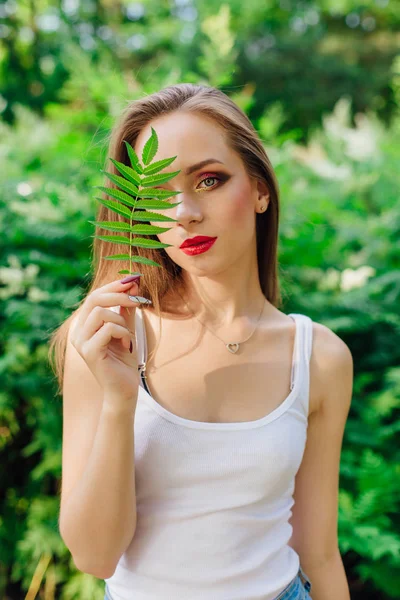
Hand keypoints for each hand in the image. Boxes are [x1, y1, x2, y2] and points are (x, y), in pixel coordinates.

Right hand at [70, 277, 150, 410]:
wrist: (124, 389)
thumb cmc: (124, 360)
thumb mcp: (127, 328)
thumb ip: (126, 308)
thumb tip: (133, 284)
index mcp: (84, 324)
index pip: (95, 296)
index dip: (114, 286)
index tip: (134, 279)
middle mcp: (78, 332)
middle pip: (94, 299)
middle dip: (119, 294)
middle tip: (139, 297)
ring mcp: (81, 342)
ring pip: (101, 313)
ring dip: (122, 320)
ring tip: (128, 336)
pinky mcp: (89, 352)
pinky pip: (108, 329)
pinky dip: (123, 333)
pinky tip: (127, 346)